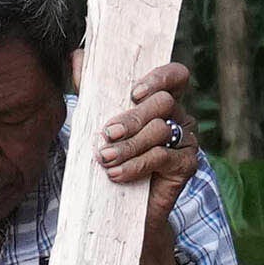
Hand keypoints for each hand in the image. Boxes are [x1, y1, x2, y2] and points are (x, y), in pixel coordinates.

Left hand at [96, 58, 203, 264]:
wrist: (122, 209)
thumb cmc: (112, 159)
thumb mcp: (98, 122)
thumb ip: (91, 90)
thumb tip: (76, 55)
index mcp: (162, 102)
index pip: (175, 76)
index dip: (160, 77)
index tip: (133, 92)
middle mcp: (180, 117)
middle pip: (163, 103)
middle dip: (131, 118)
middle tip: (107, 134)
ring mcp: (187, 141)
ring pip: (160, 131)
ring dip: (128, 146)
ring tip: (105, 159)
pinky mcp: (187, 166)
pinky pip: (162, 158)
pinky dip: (135, 165)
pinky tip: (116, 175)